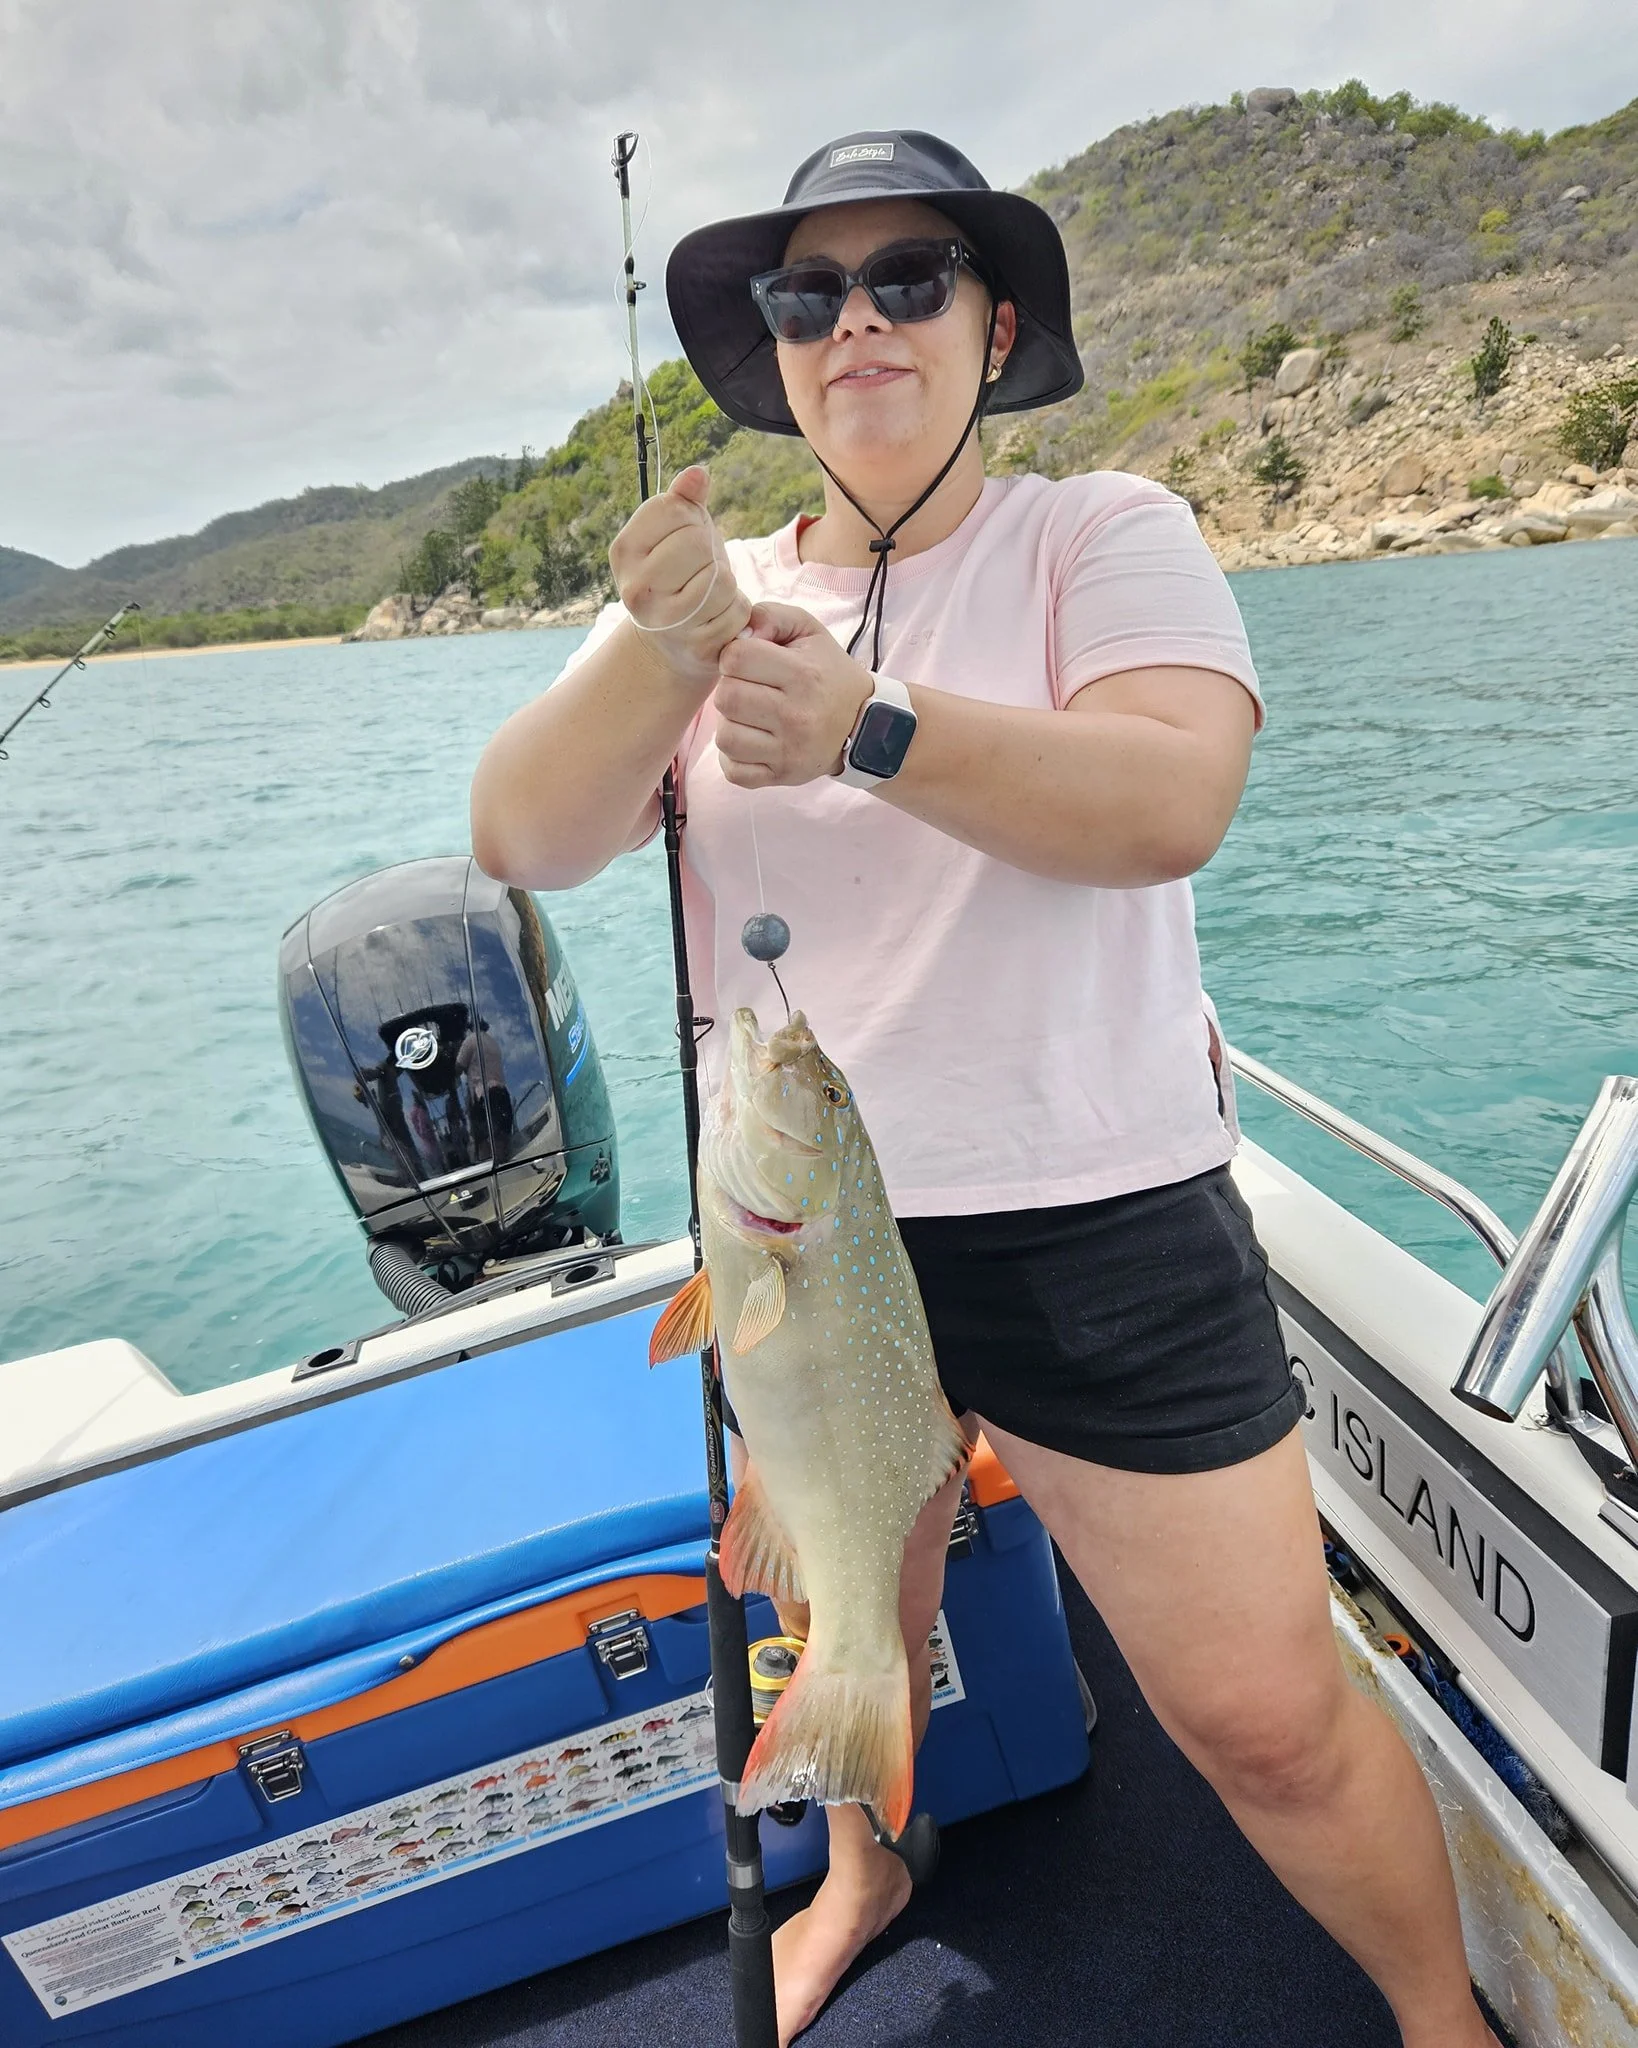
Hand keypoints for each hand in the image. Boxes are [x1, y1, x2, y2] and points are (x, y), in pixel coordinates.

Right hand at [608, 465, 749, 686]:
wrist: (669, 641)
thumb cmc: (676, 573)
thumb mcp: (675, 532)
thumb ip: (684, 500)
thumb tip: (698, 474)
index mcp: (625, 550)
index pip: (675, 510)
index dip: (691, 518)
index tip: (684, 537)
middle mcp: (637, 588)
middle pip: (697, 543)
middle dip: (709, 551)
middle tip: (699, 568)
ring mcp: (664, 622)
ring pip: (721, 578)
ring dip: (726, 581)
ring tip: (709, 591)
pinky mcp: (695, 646)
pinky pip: (736, 610)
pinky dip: (736, 608)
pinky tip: (718, 614)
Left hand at [713, 602, 873, 788]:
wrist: (864, 725)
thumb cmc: (828, 674)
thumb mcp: (810, 632)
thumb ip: (772, 616)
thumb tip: (739, 630)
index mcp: (802, 674)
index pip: (736, 658)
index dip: (733, 655)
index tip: (748, 662)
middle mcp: (796, 715)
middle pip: (726, 698)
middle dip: (730, 688)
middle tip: (749, 689)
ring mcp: (788, 751)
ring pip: (725, 737)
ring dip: (731, 724)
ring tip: (750, 717)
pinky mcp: (782, 776)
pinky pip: (733, 771)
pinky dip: (734, 757)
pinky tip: (750, 742)